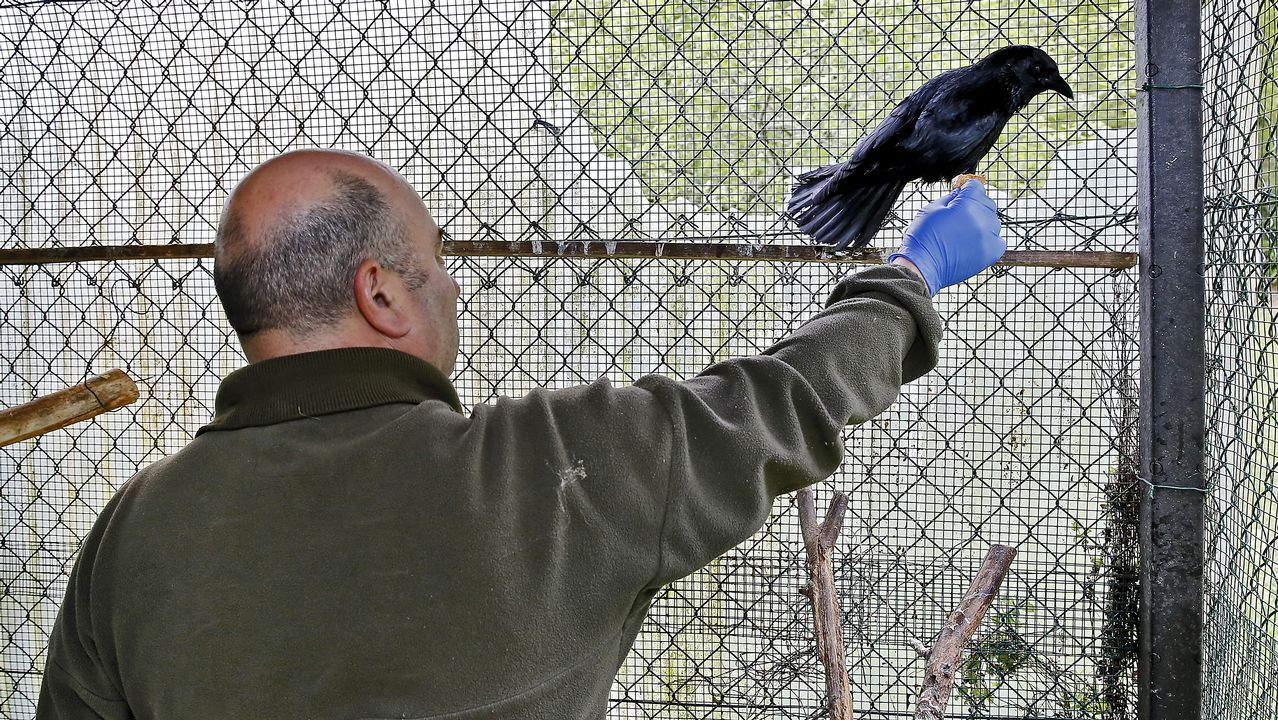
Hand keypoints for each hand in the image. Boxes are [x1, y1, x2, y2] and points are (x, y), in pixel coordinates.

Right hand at [887, 180, 1004, 295]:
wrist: (922, 267)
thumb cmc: (923, 238)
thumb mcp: (931, 209)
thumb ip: (950, 198)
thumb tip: (959, 194)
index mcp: (967, 203)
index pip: (976, 186)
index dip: (966, 190)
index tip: (960, 196)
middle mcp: (982, 218)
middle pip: (987, 203)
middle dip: (974, 206)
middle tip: (958, 217)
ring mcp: (988, 236)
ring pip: (993, 222)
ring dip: (982, 224)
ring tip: (964, 233)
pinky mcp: (991, 253)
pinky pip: (999, 241)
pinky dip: (990, 240)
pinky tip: (975, 243)